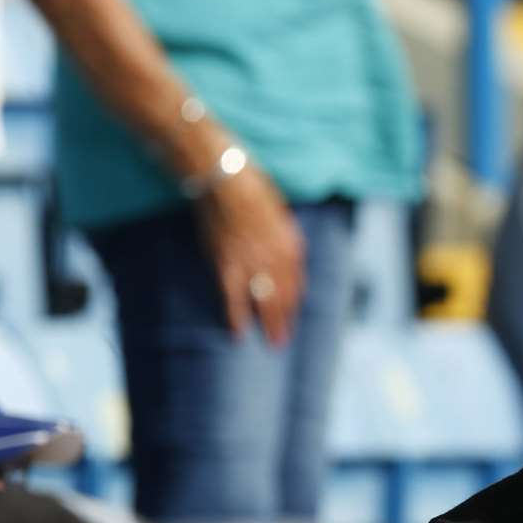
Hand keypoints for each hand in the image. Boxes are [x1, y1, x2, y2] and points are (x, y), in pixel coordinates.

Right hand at [196, 164, 305, 346]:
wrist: (225, 179)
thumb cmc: (250, 187)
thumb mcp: (277, 212)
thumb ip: (282, 235)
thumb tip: (284, 251)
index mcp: (291, 244)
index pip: (296, 279)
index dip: (294, 298)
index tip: (292, 311)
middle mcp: (277, 259)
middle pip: (285, 295)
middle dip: (286, 318)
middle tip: (284, 339)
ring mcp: (253, 264)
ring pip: (265, 301)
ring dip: (270, 324)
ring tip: (273, 343)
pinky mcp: (228, 265)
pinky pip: (233, 297)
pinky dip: (236, 316)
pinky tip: (238, 332)